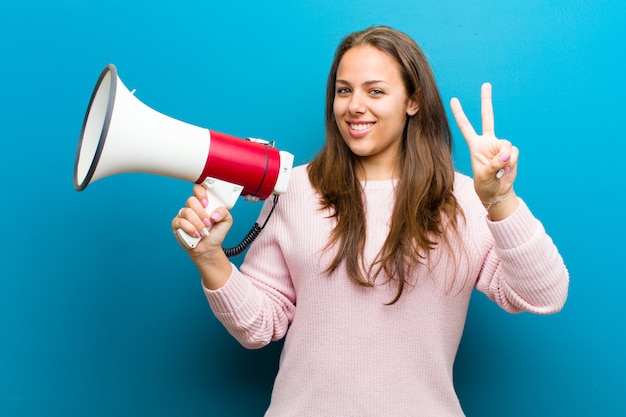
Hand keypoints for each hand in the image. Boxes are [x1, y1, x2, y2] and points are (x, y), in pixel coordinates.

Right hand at [172, 184, 232, 254]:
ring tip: (203, 231)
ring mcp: (183, 215)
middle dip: (201, 213)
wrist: (208, 248)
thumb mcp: (226, 221)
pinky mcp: (177, 224)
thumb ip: (224, 212)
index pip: (198, 189)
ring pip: (187, 212)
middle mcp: (192, 207)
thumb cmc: (216, 233)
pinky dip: (190, 229)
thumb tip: (214, 213)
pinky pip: (180, 222)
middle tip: (208, 222)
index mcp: (203, 203)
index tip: (206, 203)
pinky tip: (196, 234)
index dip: (201, 193)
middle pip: (191, 200)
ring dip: (197, 223)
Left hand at [450, 83, 518, 202]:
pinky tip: (507, 170)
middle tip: (485, 84)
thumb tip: (507, 155)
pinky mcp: (511, 152)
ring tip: (500, 170)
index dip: (460, 114)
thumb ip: (494, 164)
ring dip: (506, 158)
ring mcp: (500, 146)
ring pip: (506, 144)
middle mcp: (488, 142)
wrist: (497, 192)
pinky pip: (514, 153)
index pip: (466, 127)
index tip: (453, 100)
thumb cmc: (485, 185)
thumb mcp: (485, 176)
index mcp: (475, 145)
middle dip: (486, 101)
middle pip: (487, 117)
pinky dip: (512, 163)